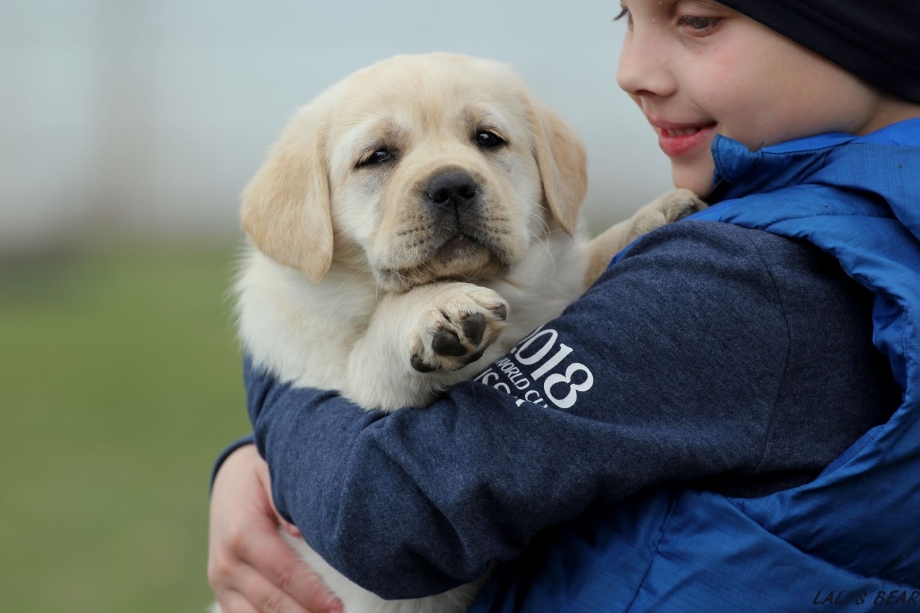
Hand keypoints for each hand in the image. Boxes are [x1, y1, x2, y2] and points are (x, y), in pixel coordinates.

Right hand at [208, 444, 342, 612]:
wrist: (230, 482)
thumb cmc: (262, 479)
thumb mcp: (273, 474)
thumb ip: (287, 502)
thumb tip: (301, 531)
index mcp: (242, 532)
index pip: (284, 572)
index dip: (313, 594)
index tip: (339, 607)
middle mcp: (227, 563)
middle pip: (272, 602)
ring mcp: (221, 582)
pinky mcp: (222, 593)